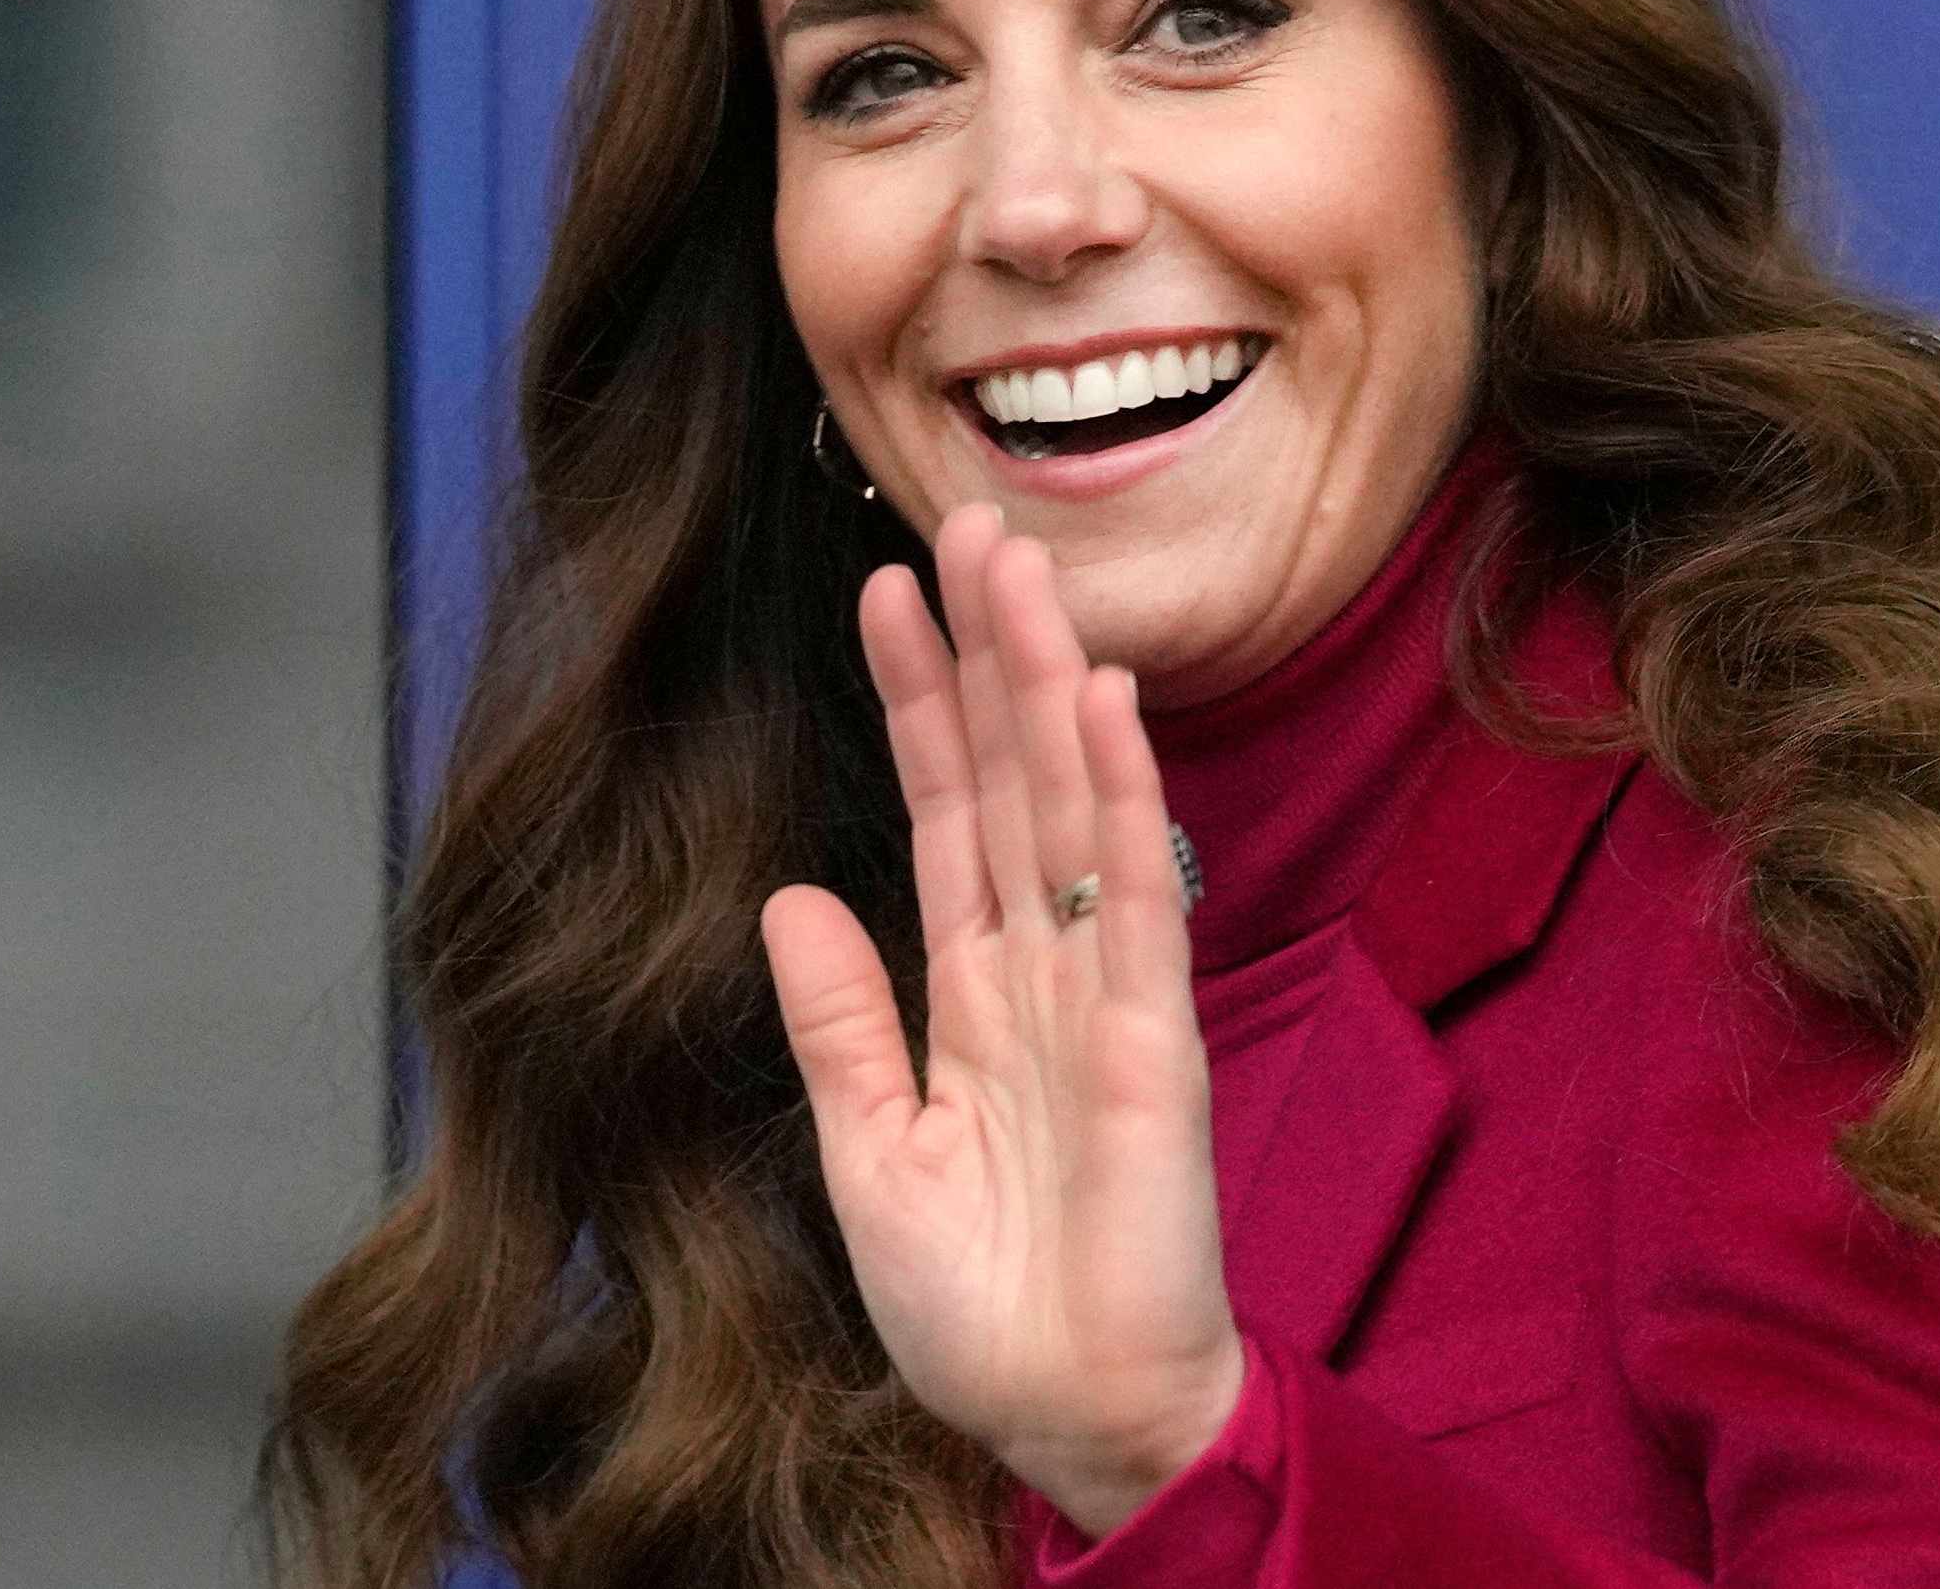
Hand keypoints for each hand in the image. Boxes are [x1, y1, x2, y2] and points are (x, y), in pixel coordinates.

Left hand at [759, 502, 1244, 1537]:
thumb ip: (841, 1023)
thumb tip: (788, 896)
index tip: (886, 593)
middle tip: (965, 520)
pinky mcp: (1151, 1041)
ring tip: (1019, 563)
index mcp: (974, 996)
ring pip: (1072, 805)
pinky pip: (1134, 897)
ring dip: (1047, 682)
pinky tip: (1101, 705)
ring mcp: (1103, 994)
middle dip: (986, 651)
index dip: (919, 706)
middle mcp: (1044, 971)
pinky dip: (1119, 799)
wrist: (1071, 1419)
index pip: (945, 817)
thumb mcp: (870, 1157)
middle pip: (1011, 778)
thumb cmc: (983, 1310)